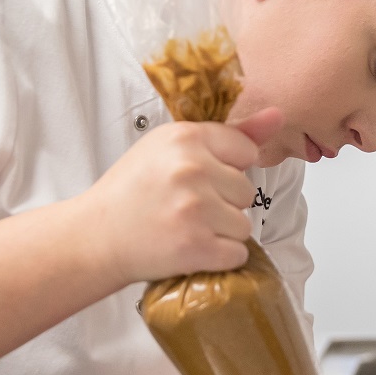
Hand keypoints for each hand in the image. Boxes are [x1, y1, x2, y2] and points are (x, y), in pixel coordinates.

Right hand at [78, 108, 282, 284]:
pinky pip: (237, 254)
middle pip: (247, 191)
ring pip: (244, 225)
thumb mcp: (172, 148)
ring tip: (184, 227)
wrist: (95, 236)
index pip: (245, 151)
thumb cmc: (133, 191)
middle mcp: (191, 169)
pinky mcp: (196, 247)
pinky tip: (189, 249)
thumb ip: (231, 134)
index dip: (224, 169)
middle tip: (183, 207)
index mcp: (185, 137)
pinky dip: (218, 258)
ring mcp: (194, 209)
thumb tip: (279, 116)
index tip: (195, 179)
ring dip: (221, 232)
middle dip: (222, 203)